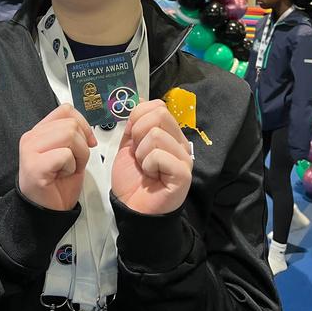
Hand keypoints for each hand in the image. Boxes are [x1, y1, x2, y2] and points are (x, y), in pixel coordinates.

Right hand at [19, 104, 96, 210]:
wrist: (45, 212)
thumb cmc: (57, 184)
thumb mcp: (67, 153)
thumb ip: (72, 134)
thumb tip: (87, 127)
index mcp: (38, 131)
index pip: (65, 110)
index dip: (83, 124)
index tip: (88, 142)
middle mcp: (31, 137)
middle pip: (71, 124)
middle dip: (82, 145)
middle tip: (75, 162)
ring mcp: (30, 150)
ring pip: (70, 135)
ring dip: (79, 155)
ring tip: (69, 168)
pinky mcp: (34, 165)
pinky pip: (65, 155)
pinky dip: (71, 166)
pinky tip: (62, 176)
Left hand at [111, 99, 192, 215]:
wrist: (132, 209)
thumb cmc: (132, 180)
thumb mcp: (128, 146)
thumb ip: (134, 124)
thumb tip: (140, 101)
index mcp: (169, 134)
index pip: (157, 106)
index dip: (138, 118)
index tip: (134, 140)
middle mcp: (180, 143)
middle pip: (160, 114)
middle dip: (138, 133)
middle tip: (139, 154)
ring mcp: (184, 157)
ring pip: (156, 134)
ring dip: (142, 153)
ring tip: (145, 168)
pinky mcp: (183, 173)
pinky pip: (159, 154)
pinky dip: (148, 165)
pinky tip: (152, 177)